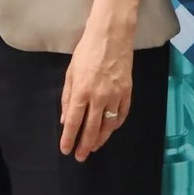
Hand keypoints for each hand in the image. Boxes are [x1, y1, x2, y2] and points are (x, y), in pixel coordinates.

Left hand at [59, 15, 136, 161]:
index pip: (74, 121)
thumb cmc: (86, 52)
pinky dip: (115, 125)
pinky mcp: (128, 92)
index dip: (69, 138)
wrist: (111, 37)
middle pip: (92, 128)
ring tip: (94, 147)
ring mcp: (116, 96)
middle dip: (85, 144)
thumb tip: (66, 118)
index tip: (66, 150)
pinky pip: (122, 114)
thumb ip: (68, 97)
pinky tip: (109, 130)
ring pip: (108, 125)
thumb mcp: (70, 73)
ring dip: (100, 138)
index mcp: (82, 91)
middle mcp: (99, 97)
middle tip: (80, 157)